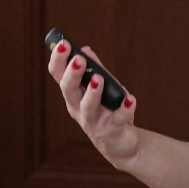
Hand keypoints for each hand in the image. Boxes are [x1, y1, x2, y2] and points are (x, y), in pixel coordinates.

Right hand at [46, 36, 140, 169]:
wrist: (120, 144)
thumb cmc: (107, 111)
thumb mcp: (100, 88)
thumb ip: (94, 69)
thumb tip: (85, 49)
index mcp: (73, 95)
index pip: (58, 76)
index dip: (58, 60)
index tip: (63, 44)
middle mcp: (78, 109)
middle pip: (69, 91)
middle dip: (72, 74)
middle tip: (78, 60)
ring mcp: (93, 122)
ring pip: (88, 108)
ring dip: (93, 93)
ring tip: (99, 79)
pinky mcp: (111, 131)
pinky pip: (117, 119)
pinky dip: (124, 109)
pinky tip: (130, 99)